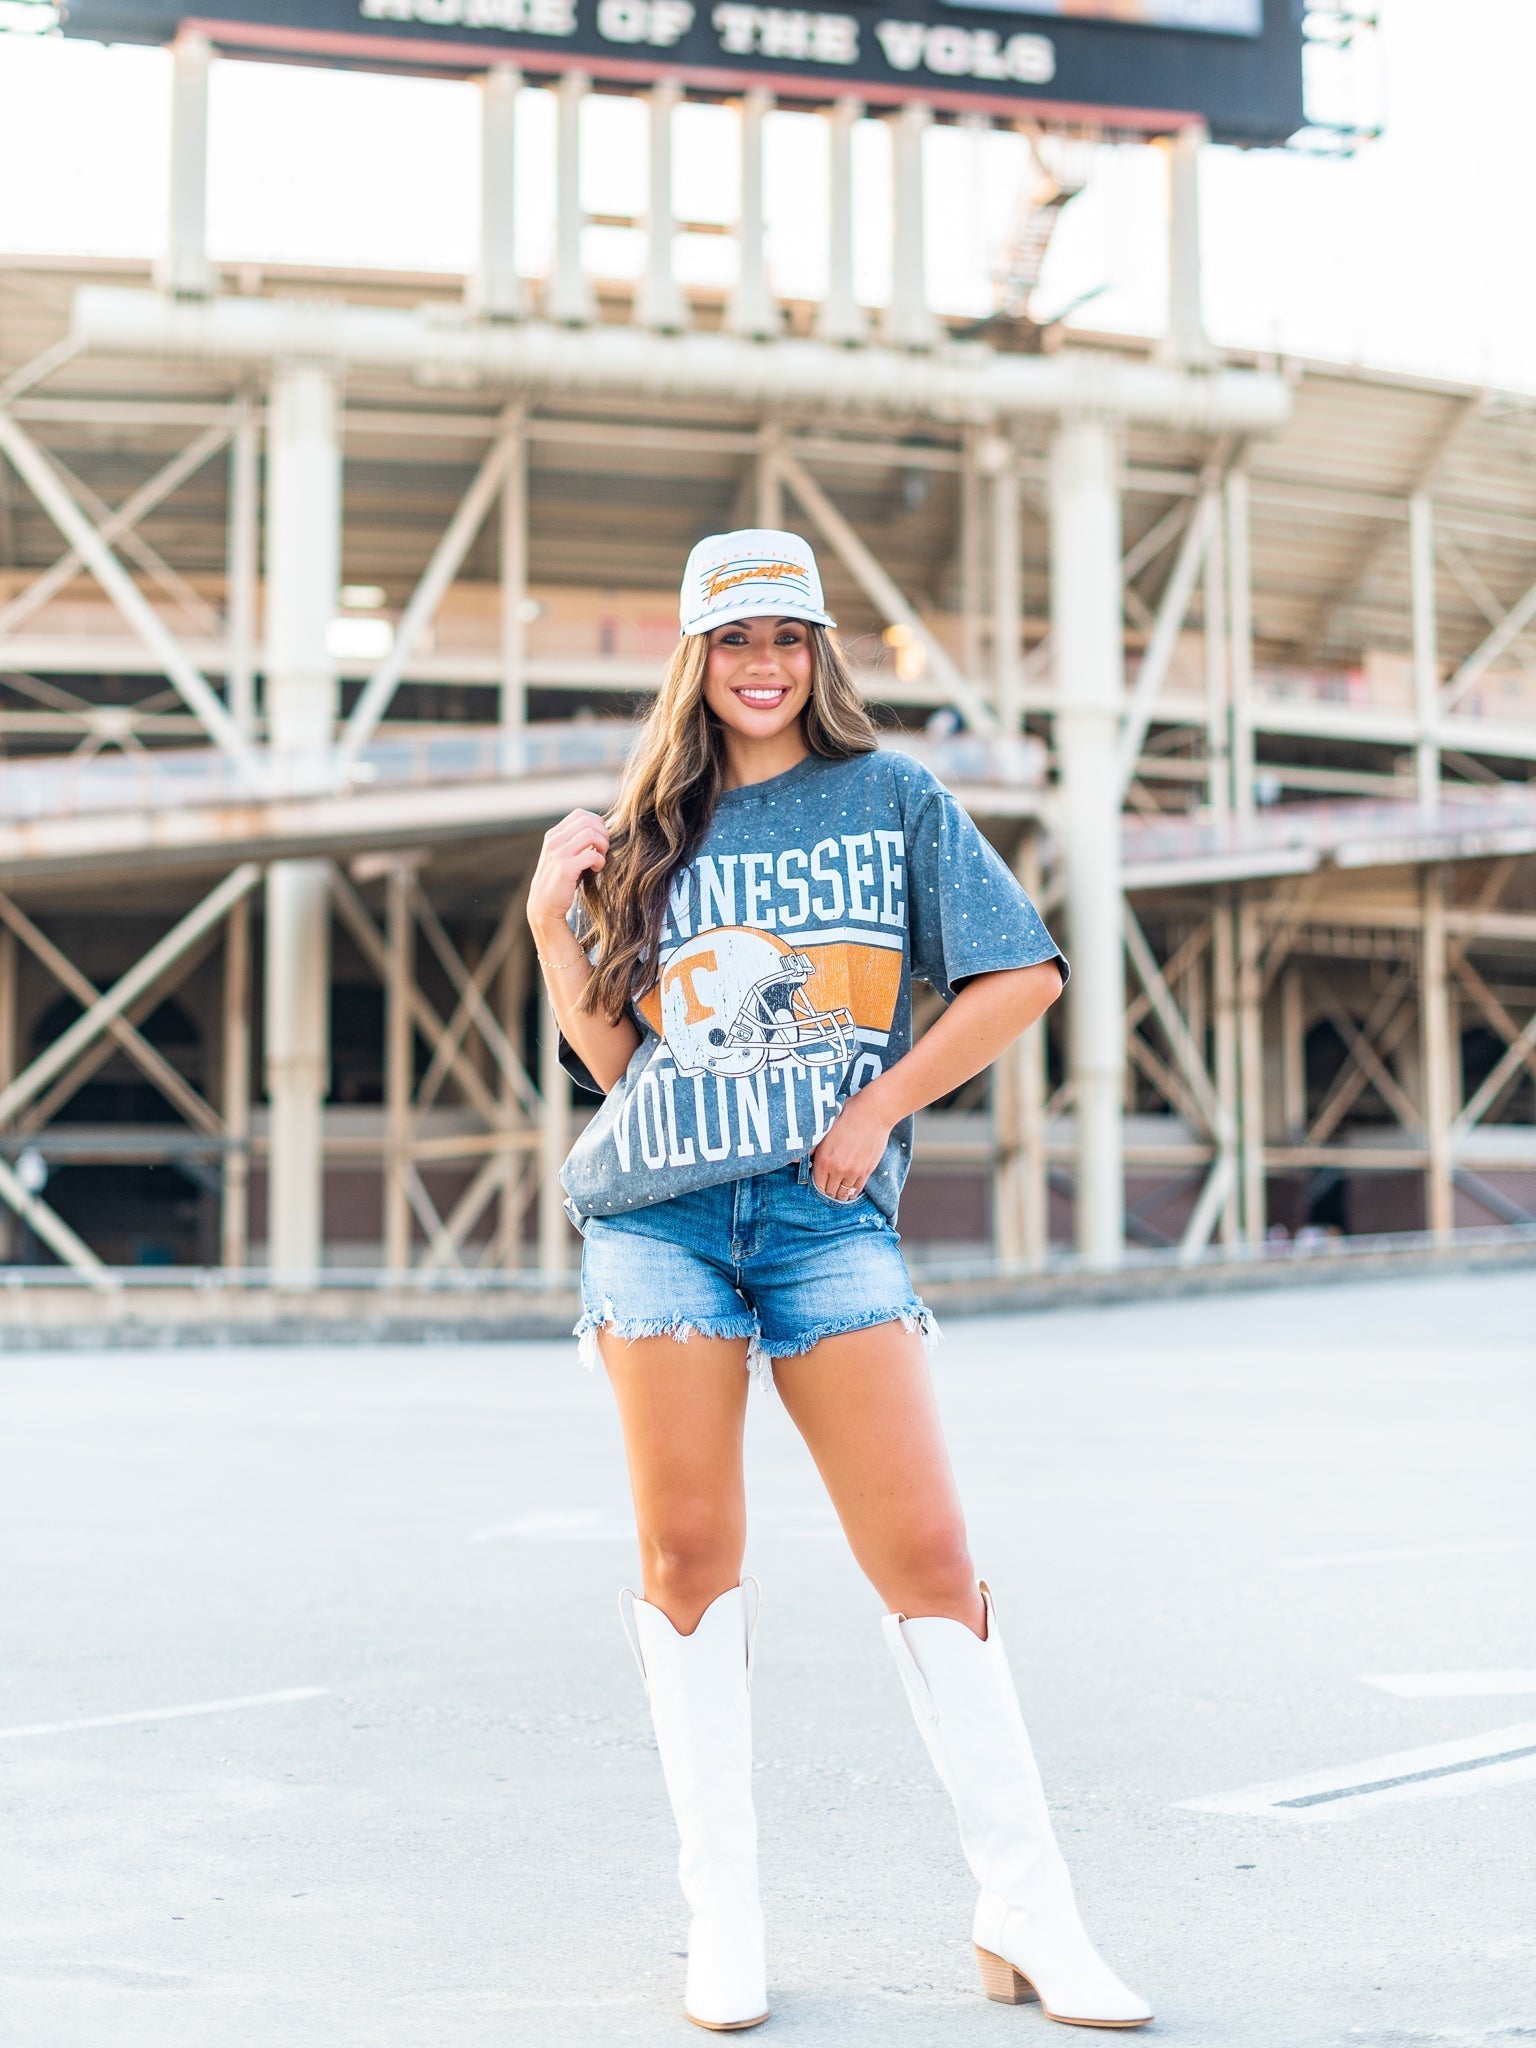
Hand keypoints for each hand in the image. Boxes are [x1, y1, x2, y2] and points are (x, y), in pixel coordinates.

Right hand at [527, 809, 609, 946]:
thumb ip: (576, 842)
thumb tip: (601, 831)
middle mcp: (554, 841)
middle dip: (603, 833)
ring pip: (590, 833)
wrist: (544, 907)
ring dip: (603, 845)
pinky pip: (592, 855)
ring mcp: (558, 854)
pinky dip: (600, 861)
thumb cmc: (560, 882)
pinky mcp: (565, 868)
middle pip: (587, 821)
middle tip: (604, 850)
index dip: (596, 823)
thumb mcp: (564, 856)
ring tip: (601, 858)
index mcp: (553, 835)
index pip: (580, 814)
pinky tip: (596, 869)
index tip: (600, 840)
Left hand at [809, 1085, 892, 1202]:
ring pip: (844, 1194)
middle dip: (828, 1191)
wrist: (873, 1112)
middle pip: (830, 1192)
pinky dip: (852, 1192)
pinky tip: (850, 1190)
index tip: (819, 1184)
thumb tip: (796, 1159)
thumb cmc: (848, 1114)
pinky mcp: (867, 1170)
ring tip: (838, 1191)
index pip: (817, 1185)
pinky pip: (857, 1189)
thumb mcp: (825, 1129)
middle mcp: (837, 1168)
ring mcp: (853, 1171)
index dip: (817, 1186)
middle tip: (828, 1188)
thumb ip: (812, 1146)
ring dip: (840, 1194)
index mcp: (824, 1158)